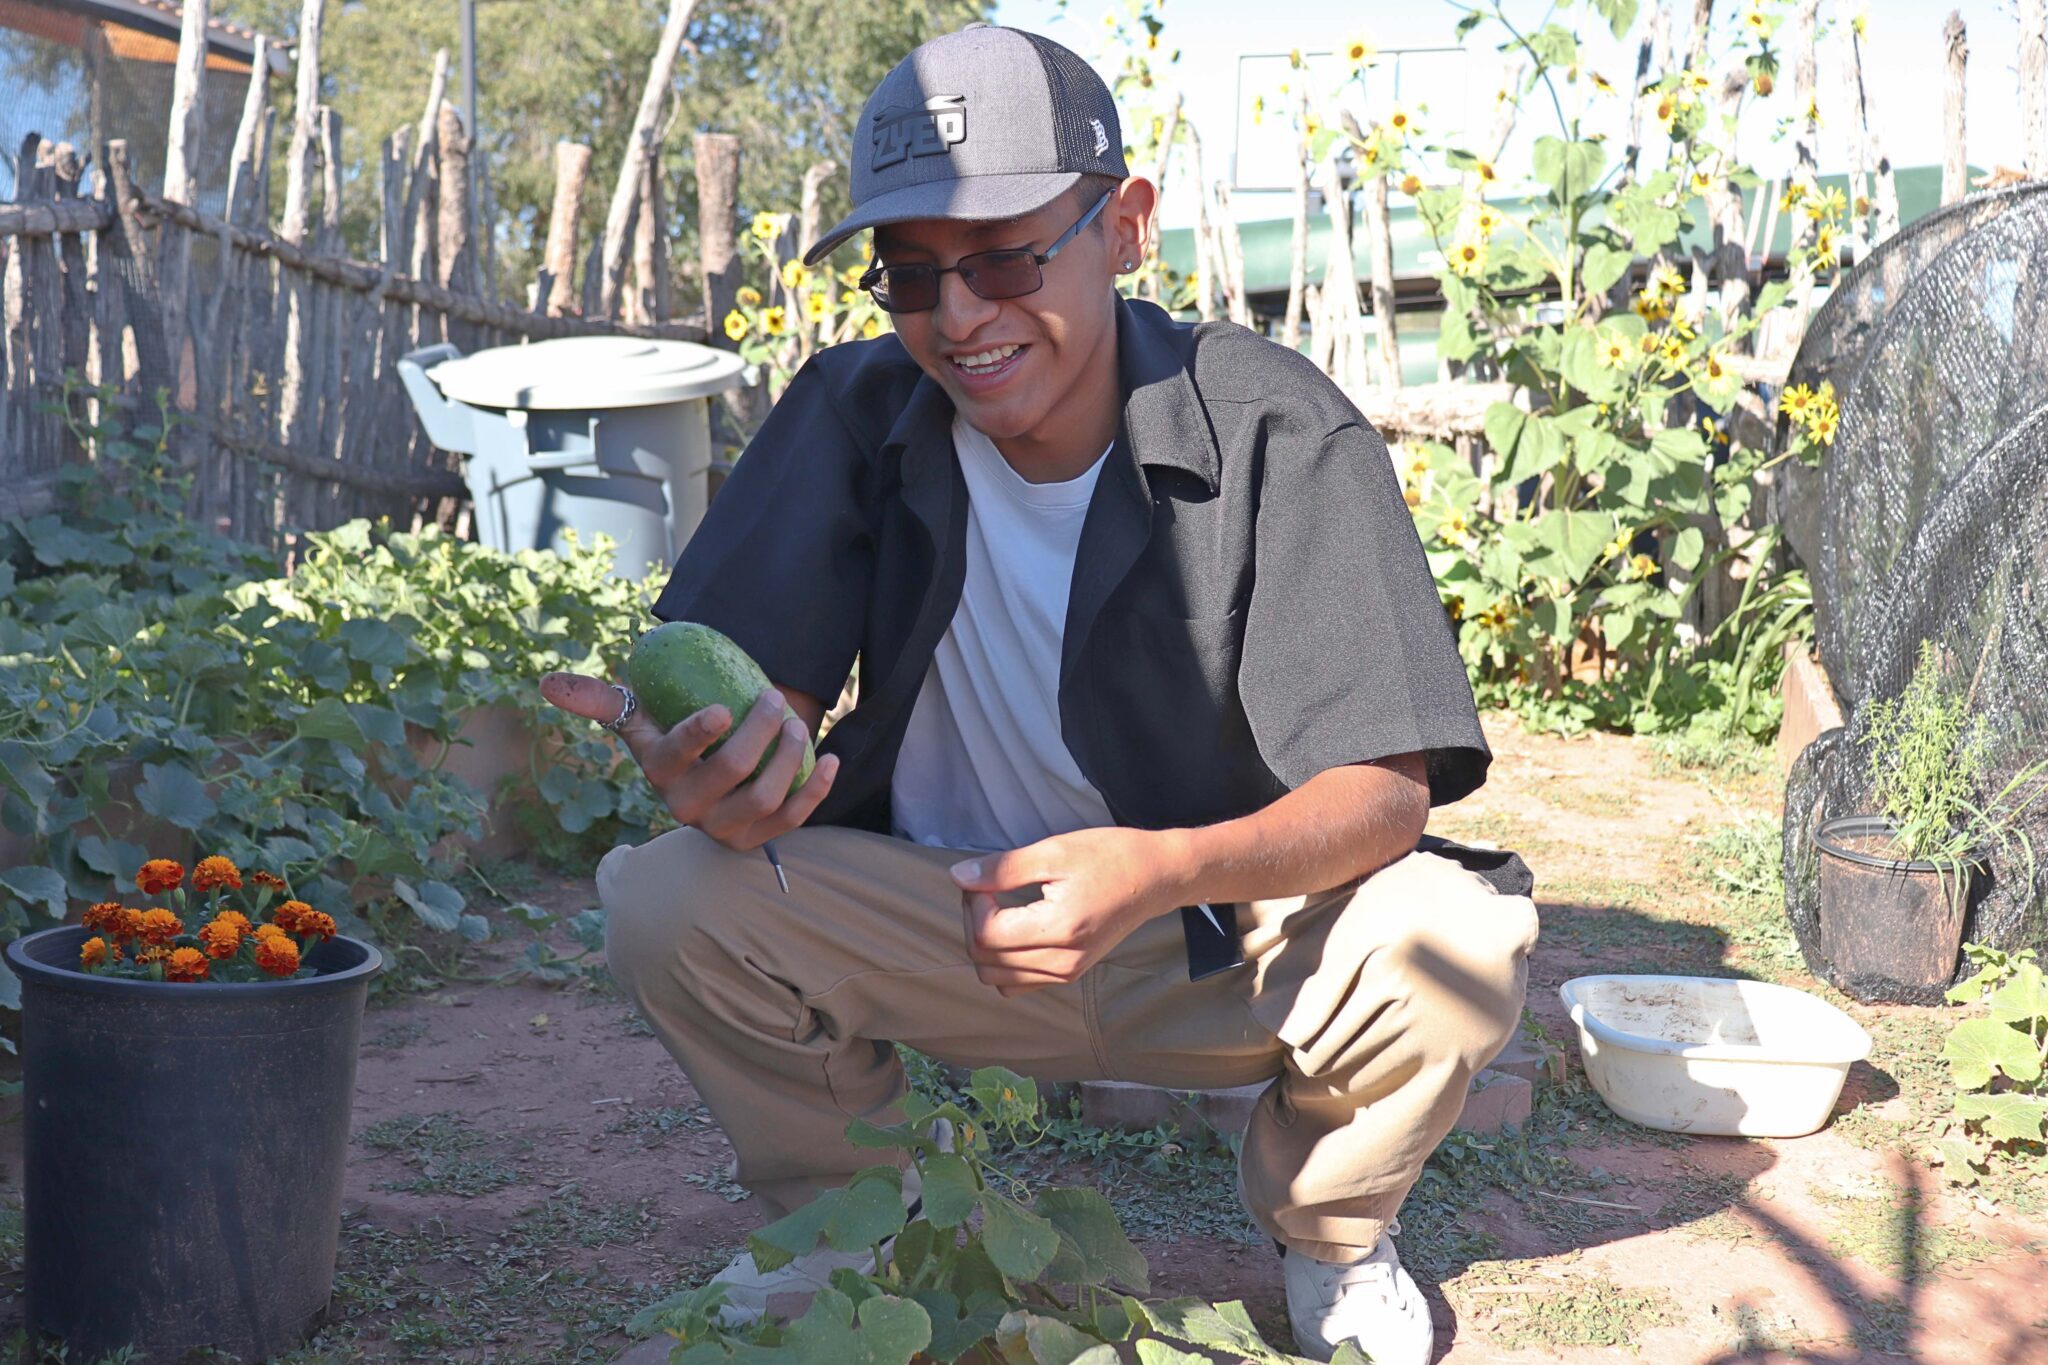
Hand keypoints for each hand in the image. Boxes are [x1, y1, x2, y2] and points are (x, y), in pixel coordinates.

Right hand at [539, 672, 837, 851]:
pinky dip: (817, 790)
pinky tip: (830, 759)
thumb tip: (546, 683)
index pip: (679, 757)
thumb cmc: (673, 732)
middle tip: (773, 698)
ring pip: (765, 796)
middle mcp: (688, 809)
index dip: (700, 734)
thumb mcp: (639, 715)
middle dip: (760, 732)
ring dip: (789, 757)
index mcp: (659, 774)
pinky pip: (795, 819)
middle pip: (732, 773)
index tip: (724, 708)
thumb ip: (598, 698)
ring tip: (796, 725)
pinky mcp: (759, 839)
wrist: (710, 770)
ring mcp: (725, 828)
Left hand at [951, 827, 1184, 996]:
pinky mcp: (1069, 974)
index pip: (985, 935)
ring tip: (998, 908)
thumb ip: (1004, 868)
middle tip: (987, 888)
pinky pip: (1017, 983)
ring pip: (996, 977)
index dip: (971, 904)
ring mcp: (1067, 973)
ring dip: (984, 945)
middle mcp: (1062, 962)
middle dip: (972, 922)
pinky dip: (1003, 962)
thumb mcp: (1055, 851)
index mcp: (1059, 930)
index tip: (984, 878)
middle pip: (984, 960)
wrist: (1155, 877)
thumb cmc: (1110, 857)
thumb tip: (958, 877)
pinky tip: (1013, 929)